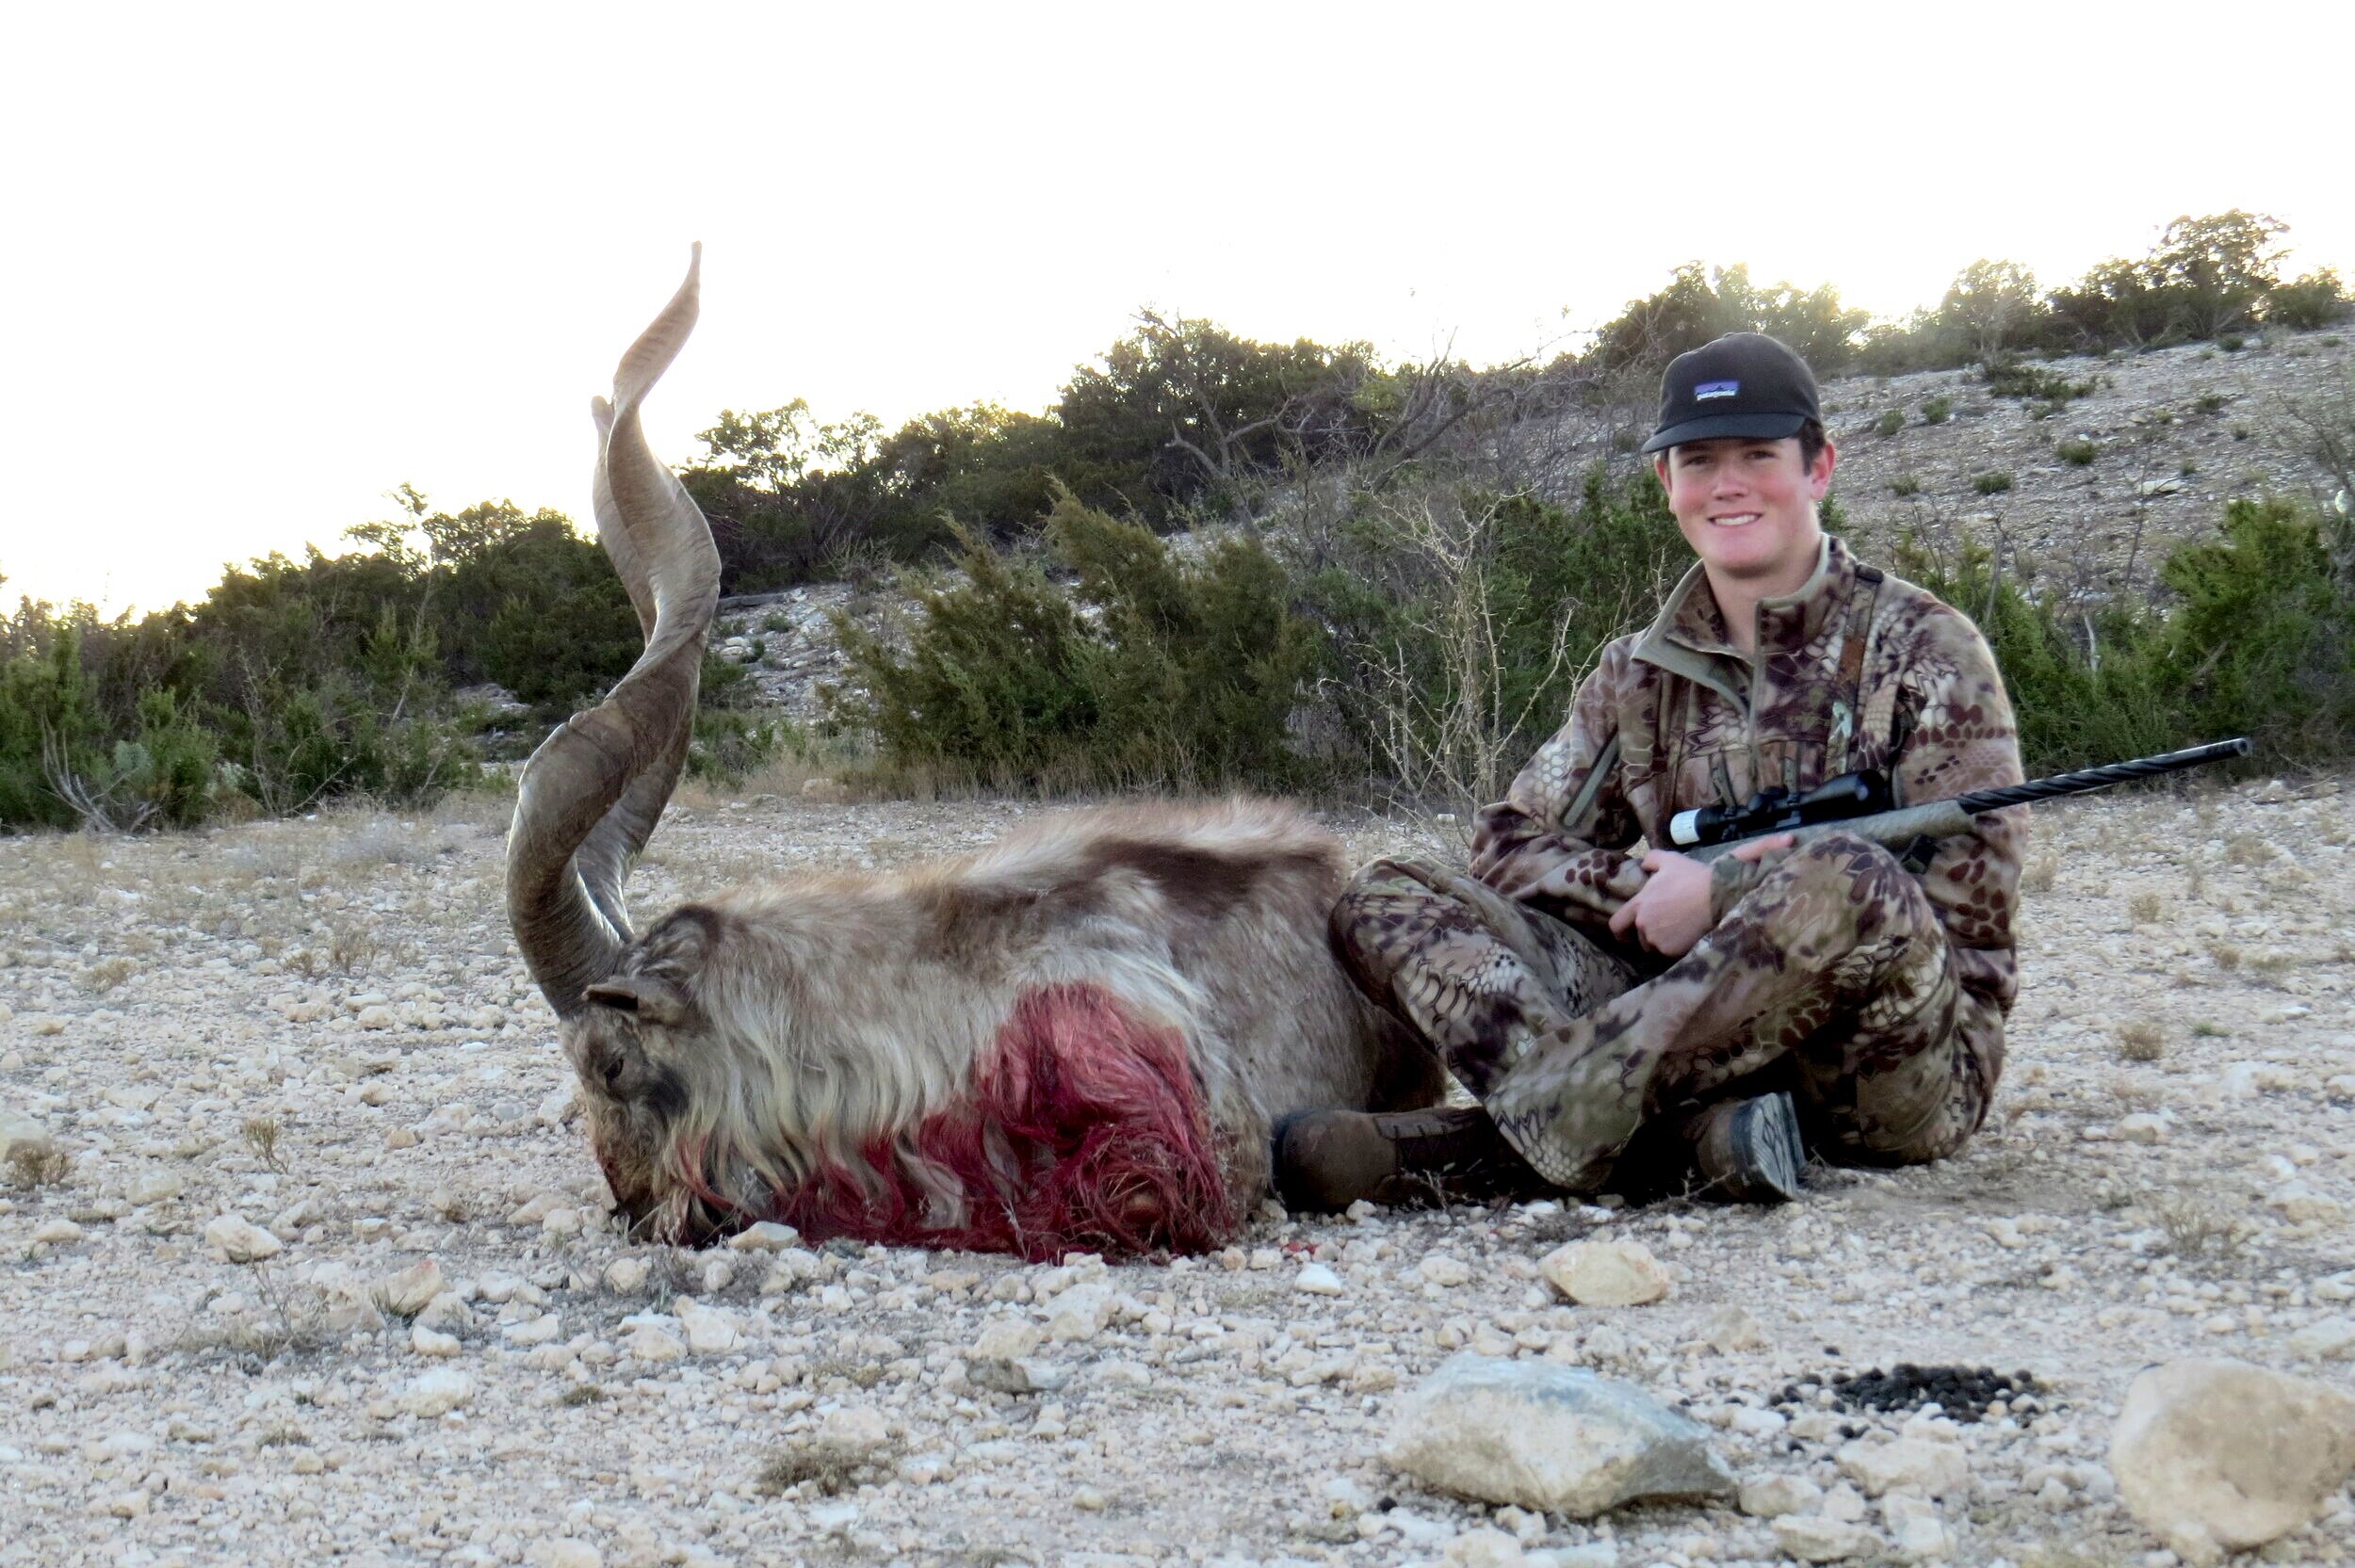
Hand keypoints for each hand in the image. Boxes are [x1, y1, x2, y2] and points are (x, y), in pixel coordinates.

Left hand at [1607, 834, 1794, 957]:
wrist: (1716, 897)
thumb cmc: (1692, 877)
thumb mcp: (1670, 860)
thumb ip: (1651, 860)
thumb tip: (1643, 865)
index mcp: (1639, 905)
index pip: (1616, 924)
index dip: (1620, 930)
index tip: (1627, 934)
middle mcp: (1643, 925)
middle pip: (1639, 937)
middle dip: (1647, 935)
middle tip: (1662, 929)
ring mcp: (1657, 940)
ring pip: (1654, 947)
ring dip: (1662, 942)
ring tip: (1679, 930)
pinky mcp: (1672, 951)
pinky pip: (1669, 953)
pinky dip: (1676, 947)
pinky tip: (1688, 936)